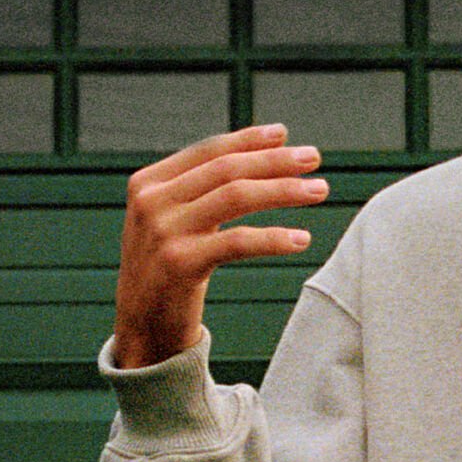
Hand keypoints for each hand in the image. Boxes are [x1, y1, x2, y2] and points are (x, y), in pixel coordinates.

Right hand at [112, 124, 326, 369]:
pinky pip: (238, 241)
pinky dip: (274, 237)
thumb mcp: (174, 221)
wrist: (142, 326)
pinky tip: (302, 238)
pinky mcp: (180, 264)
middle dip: (275, 161)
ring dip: (284, 190)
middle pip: (227, 169)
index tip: (284, 134)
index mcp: (149, 183)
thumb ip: (201, 190)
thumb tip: (262, 153)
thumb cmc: (168, 269)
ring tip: (319, 190)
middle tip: (314, 159)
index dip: (249, 140)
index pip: (208, 151)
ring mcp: (164, 232)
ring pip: (236, 197)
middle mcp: (152, 201)